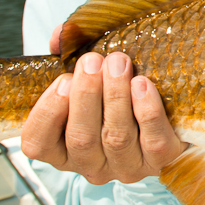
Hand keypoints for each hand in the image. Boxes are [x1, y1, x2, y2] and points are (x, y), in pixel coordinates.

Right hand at [19, 25, 185, 184]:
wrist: (166, 108)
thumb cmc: (112, 89)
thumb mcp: (86, 74)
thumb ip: (66, 56)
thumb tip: (60, 36)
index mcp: (62, 149)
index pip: (38, 144)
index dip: (47, 113)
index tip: (63, 80)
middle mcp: (91, 165)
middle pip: (81, 139)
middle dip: (86, 95)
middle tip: (92, 61)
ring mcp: (126, 167)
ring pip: (117, 137)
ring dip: (116, 96)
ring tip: (119, 62)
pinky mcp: (160, 161)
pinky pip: (154, 142)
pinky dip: (147, 112)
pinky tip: (143, 85)